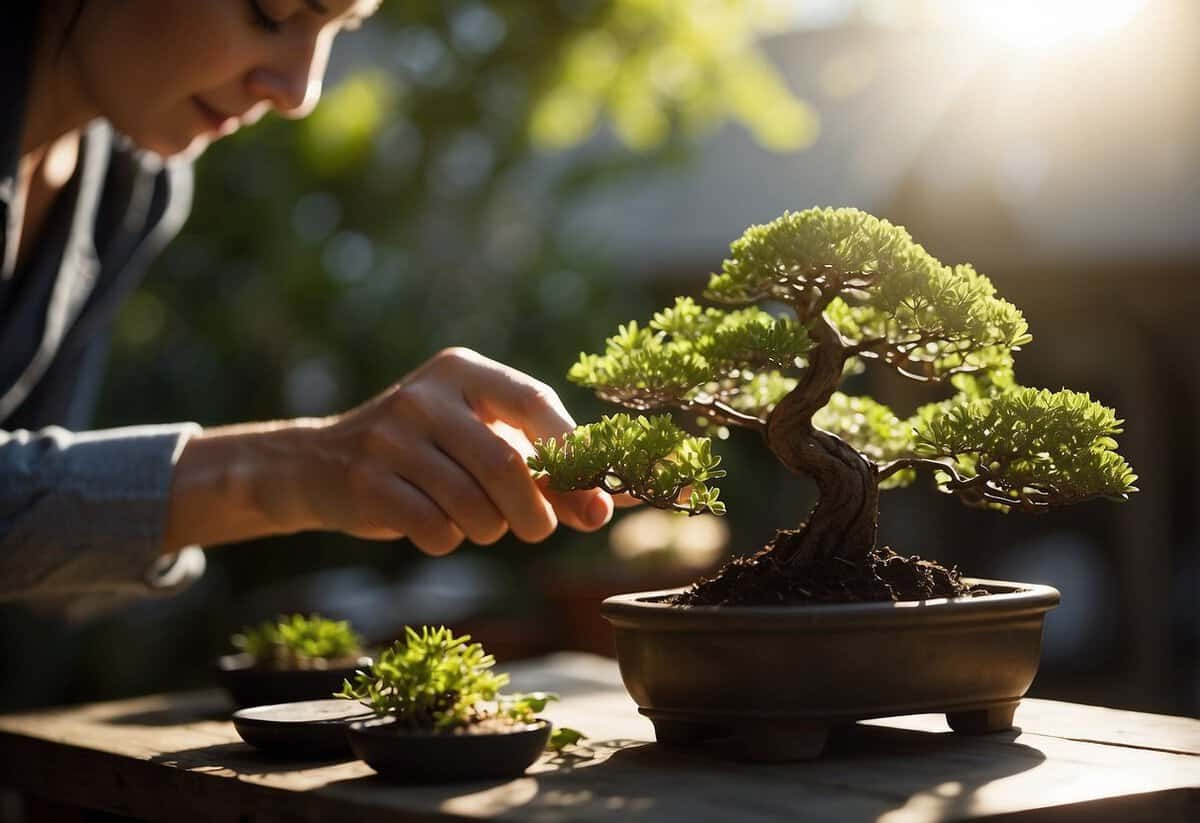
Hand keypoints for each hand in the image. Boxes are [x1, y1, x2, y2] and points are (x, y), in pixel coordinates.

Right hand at [291, 347, 614, 554]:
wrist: (320, 464)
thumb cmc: (428, 452)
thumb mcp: (481, 437)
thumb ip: (545, 466)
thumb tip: (611, 506)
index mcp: (463, 371)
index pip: (535, 402)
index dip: (572, 455)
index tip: (596, 497)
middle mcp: (425, 396)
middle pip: (505, 464)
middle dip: (535, 511)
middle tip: (540, 529)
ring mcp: (390, 438)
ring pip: (473, 505)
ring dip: (491, 530)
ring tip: (481, 523)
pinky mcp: (366, 482)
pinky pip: (436, 529)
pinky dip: (450, 540)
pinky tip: (438, 526)